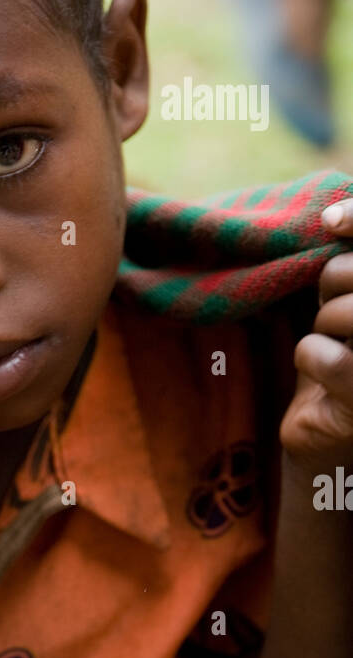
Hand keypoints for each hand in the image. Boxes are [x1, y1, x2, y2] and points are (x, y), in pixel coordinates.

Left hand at [280, 200, 352, 467]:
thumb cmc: (345, 357)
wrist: (334, 440)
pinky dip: (308, 360)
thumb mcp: (349, 301)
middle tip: (332, 308)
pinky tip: (323, 379)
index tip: (329, 222)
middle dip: (334, 283)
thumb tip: (332, 217)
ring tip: (335, 347)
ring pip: (341, 312)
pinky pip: (317, 353)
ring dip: (322, 327)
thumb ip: (352, 258)